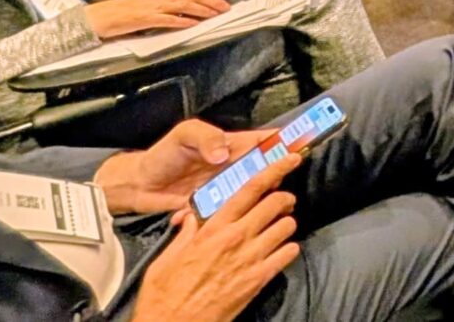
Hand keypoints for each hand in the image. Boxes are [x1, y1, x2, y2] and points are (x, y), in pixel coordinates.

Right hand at [85, 0, 229, 39]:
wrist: (102, 17)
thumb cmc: (125, 14)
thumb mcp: (150, 9)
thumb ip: (167, 11)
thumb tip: (186, 16)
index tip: (222, 1)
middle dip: (211, 1)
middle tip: (226, 7)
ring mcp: (153, 8)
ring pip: (182, 5)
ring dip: (200, 10)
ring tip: (214, 14)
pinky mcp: (145, 18)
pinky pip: (166, 19)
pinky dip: (180, 21)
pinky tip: (191, 24)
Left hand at [96, 118, 271, 214]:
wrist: (139, 185)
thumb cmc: (164, 155)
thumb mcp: (184, 135)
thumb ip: (205, 138)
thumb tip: (224, 155)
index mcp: (232, 146)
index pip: (265, 140)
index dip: (285, 140)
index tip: (305, 143)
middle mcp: (234, 168)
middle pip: (265, 169)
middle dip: (278, 174)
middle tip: (286, 181)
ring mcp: (225, 190)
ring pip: (252, 194)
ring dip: (258, 200)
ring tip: (263, 206)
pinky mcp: (215, 210)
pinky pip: (230, 213)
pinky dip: (231, 216)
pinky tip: (227, 219)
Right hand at [128, 149, 300, 321]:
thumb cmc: (164, 294)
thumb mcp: (166, 257)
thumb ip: (185, 233)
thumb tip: (191, 216)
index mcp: (213, 228)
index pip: (250, 189)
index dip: (274, 170)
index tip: (290, 160)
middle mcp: (236, 238)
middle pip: (275, 204)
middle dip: (284, 198)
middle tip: (283, 200)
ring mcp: (251, 259)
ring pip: (287, 227)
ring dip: (286, 224)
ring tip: (278, 227)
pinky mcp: (259, 280)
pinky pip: (288, 254)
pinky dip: (288, 249)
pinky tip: (279, 251)